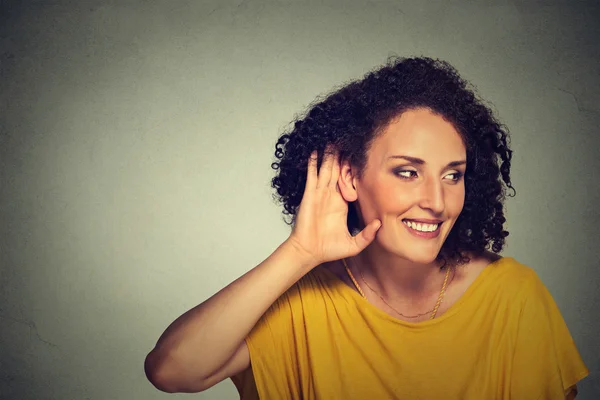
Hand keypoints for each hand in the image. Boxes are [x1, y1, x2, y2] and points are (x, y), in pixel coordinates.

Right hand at [287, 145, 381, 267]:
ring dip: (328, 155)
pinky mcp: (310, 195)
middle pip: (338, 171)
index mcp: (342, 204)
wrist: (310, 252)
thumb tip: (379, 224)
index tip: (360, 156)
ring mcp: (320, 194)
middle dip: (341, 157)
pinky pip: (312, 176)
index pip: (349, 182)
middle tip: (346, 140)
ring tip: (332, 140)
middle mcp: (331, 196)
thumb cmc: (329, 249)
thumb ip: (367, 235)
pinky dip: (313, 163)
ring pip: (326, 169)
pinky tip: (315, 151)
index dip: (354, 170)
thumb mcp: (354, 244)